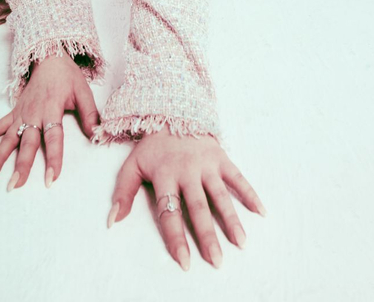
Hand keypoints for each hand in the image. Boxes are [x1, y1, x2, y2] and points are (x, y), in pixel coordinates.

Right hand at [0, 52, 100, 190]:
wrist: (49, 57)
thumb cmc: (67, 76)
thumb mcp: (83, 92)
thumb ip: (90, 115)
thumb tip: (97, 137)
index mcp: (52, 109)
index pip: (54, 138)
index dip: (53, 158)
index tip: (51, 179)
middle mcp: (33, 113)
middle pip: (27, 143)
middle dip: (21, 165)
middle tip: (15, 185)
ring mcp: (21, 113)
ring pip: (7, 138)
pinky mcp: (14, 112)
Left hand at [107, 123, 265, 269]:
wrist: (172, 111)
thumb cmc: (153, 147)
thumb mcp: (132, 165)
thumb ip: (123, 193)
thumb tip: (112, 221)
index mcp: (165, 175)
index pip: (171, 212)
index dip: (177, 238)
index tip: (185, 262)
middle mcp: (188, 171)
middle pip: (199, 208)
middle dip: (208, 236)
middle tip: (217, 261)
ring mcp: (207, 164)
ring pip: (221, 195)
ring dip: (232, 219)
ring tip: (241, 242)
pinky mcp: (221, 157)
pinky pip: (238, 177)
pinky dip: (250, 193)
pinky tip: (261, 211)